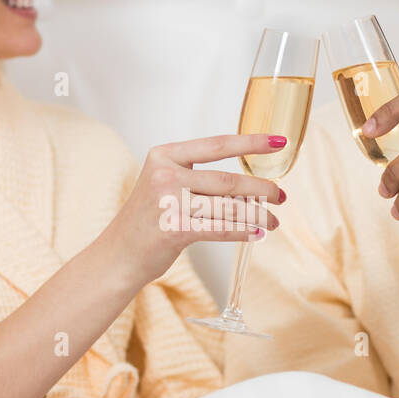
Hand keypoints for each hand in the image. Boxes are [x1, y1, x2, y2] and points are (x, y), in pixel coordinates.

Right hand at [101, 133, 287, 284]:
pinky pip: (220, 228)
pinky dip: (243, 231)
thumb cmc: (147, 221)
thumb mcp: (164, 185)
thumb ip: (197, 177)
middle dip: (261, 189)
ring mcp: (168, 202)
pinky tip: (258, 232)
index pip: (217, 145)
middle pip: (227, 180)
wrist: (118, 255)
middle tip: (281, 196)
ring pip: (228, 206)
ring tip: (274, 219)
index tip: (278, 142)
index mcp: (164, 155)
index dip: (251, 143)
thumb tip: (249, 182)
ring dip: (257, 214)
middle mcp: (165, 175)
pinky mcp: (174, 229)